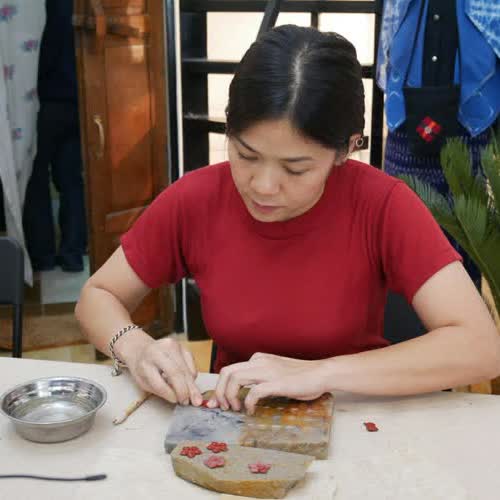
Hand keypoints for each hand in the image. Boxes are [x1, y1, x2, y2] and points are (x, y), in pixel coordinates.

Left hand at [124, 337, 202, 405]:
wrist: (142, 349)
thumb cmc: (143, 368)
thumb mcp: (144, 382)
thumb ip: (160, 389)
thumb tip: (177, 397)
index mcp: (145, 363)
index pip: (159, 383)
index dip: (170, 394)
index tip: (176, 401)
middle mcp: (159, 351)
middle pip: (176, 374)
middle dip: (185, 390)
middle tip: (193, 403)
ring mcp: (173, 346)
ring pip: (186, 369)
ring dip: (192, 385)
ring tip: (195, 397)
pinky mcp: (182, 346)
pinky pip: (191, 363)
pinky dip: (192, 376)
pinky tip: (189, 383)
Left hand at [208, 352, 331, 414]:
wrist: (321, 373)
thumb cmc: (301, 376)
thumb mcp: (274, 372)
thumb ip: (260, 378)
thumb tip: (243, 393)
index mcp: (258, 359)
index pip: (230, 369)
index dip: (219, 387)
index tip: (217, 402)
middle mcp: (259, 362)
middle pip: (227, 372)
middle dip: (219, 391)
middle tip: (222, 407)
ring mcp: (268, 371)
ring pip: (235, 379)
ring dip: (229, 396)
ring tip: (235, 409)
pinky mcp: (277, 383)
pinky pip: (254, 392)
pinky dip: (248, 403)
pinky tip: (251, 411)